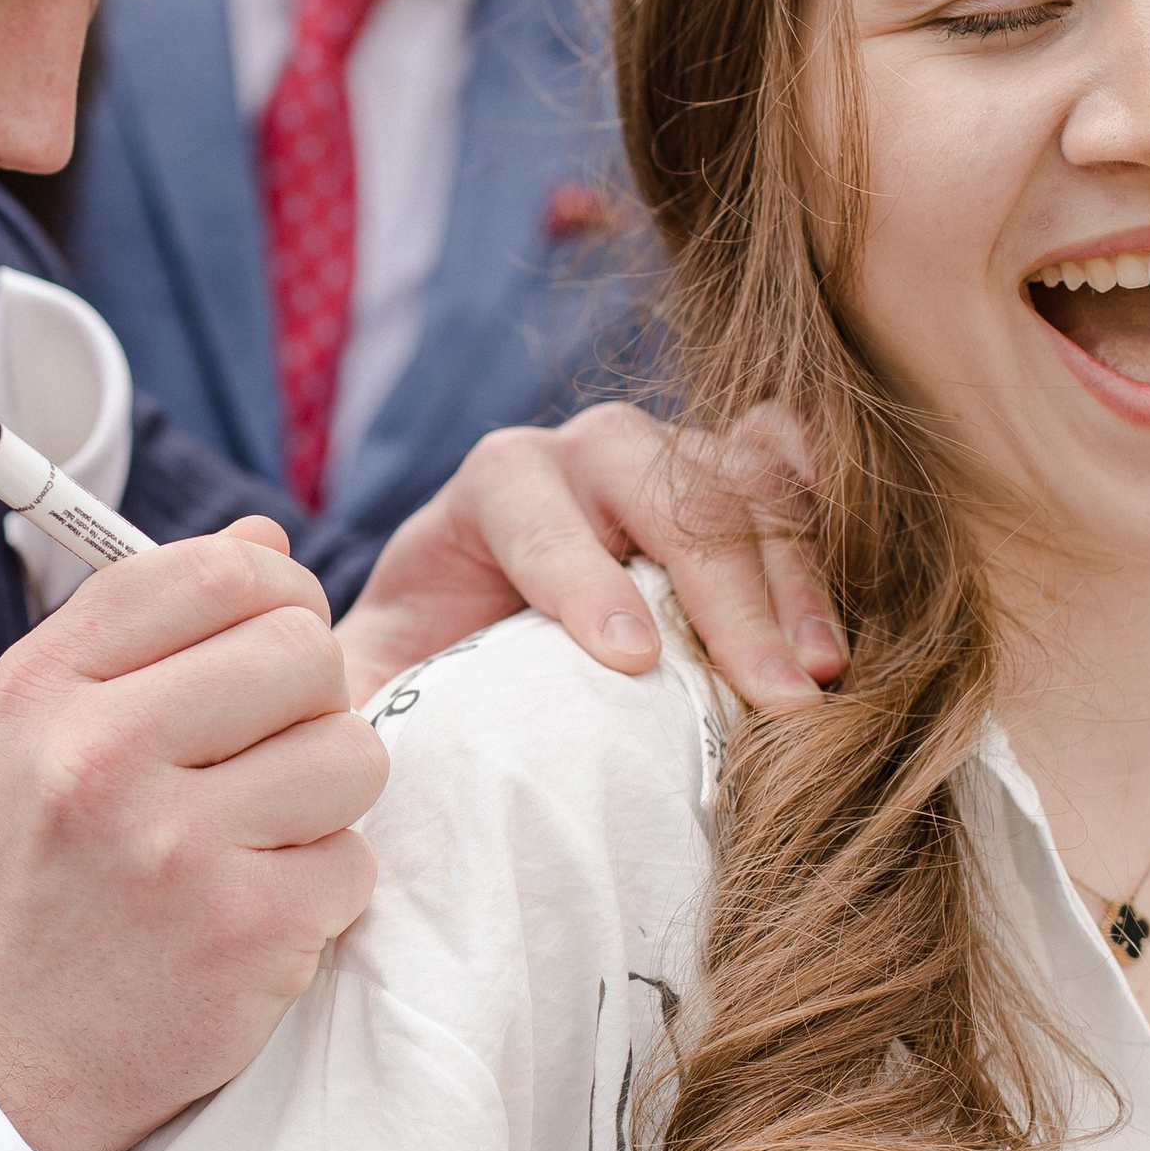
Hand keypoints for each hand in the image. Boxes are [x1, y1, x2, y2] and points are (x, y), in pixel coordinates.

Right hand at [0, 519, 384, 1150]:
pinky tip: (255, 910)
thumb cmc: (41, 879)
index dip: (274, 593)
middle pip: (303, 650)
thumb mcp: (42, 734)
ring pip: (353, 751)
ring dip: (326, 796)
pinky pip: (356, 860)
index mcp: (45, 689)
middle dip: (309, 699)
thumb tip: (265, 542)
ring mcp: (176, 848)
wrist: (7, 1058)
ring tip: (257, 834)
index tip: (270, 639)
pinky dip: (322, 888)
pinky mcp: (247, 932)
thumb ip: (144, 628)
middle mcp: (100, 756)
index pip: (215, 572)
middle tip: (264, 755)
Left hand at [332, 400, 844, 710]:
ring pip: (741, 487)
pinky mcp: (734, 491)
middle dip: (720, 594)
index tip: (630, 661)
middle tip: (768, 695)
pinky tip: (845, 612)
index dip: (584, 581)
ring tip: (817, 676)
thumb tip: (304, 698)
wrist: (483, 634)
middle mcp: (587, 452)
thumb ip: (332, 682)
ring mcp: (673, 462)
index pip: (540, 514)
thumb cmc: (426, 664)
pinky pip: (791, 486)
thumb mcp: (363, 675)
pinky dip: (822, 540)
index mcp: (494, 484)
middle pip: (662, 490)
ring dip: (787, 580)